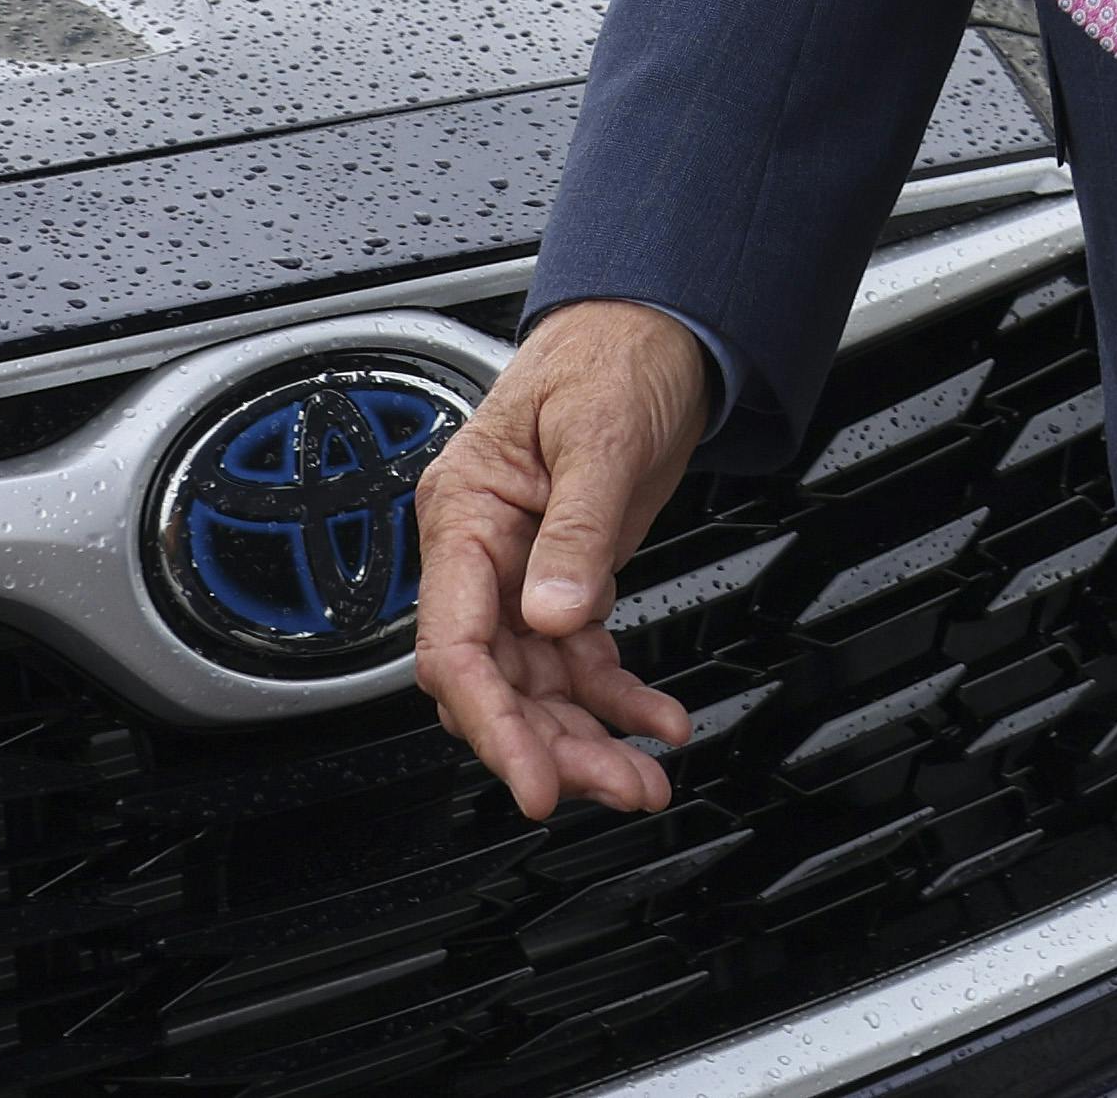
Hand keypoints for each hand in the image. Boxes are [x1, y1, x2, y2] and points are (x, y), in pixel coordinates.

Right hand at [410, 299, 718, 816]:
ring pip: (539, 687)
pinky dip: (619, 700)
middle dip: (551, 745)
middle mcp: (483, 553)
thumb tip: (553, 615)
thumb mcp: (599, 437)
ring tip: (645, 777)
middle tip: (614, 787)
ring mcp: (524, 572)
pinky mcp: (568, 579)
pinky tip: (658, 722)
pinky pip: (582, 662)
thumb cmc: (612, 356)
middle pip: (496, 682)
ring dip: (588, 738)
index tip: (532, 779)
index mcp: (464, 513)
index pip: (455, 645)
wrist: (660, 329)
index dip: (490, 721)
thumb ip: (577, 530)